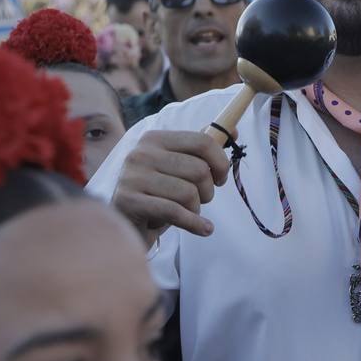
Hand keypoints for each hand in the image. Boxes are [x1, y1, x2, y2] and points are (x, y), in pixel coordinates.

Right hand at [111, 130, 229, 242]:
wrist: (127, 225)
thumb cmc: (158, 195)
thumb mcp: (177, 168)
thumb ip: (201, 148)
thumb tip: (234, 131)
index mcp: (155, 139)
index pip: (202, 141)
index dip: (220, 162)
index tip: (220, 178)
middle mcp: (141, 153)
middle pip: (199, 169)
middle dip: (207, 191)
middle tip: (199, 200)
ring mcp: (132, 177)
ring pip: (189, 193)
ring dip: (196, 209)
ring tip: (187, 212)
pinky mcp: (129, 201)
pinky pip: (175, 212)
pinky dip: (195, 224)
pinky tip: (203, 229)